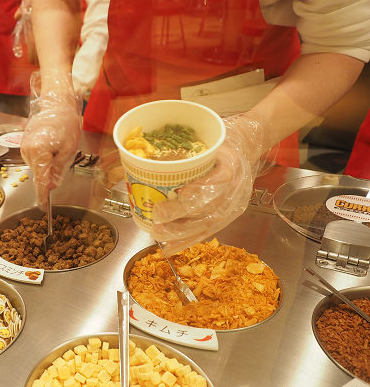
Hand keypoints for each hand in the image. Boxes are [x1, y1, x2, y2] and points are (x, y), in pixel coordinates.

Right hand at [20, 70, 81, 207]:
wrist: (55, 102)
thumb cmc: (64, 121)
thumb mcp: (68, 149)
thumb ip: (59, 170)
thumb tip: (52, 185)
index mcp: (38, 152)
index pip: (40, 181)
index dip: (43, 196)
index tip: (43, 207)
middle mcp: (27, 151)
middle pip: (39, 174)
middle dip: (49, 175)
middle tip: (63, 160)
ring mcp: (24, 147)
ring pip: (37, 167)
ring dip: (47, 165)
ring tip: (59, 147)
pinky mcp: (25, 144)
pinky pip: (35, 158)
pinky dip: (43, 158)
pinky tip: (52, 146)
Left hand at [150, 114, 269, 253]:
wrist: (246, 149)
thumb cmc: (220, 143)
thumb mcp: (208, 138)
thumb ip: (185, 147)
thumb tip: (141, 153)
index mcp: (231, 166)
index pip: (219, 181)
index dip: (200, 189)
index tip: (180, 192)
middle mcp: (234, 189)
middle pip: (209, 206)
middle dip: (181, 213)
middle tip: (157, 215)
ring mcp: (232, 206)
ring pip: (206, 224)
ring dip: (180, 232)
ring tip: (158, 233)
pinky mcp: (227, 217)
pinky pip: (206, 232)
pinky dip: (186, 241)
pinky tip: (169, 248)